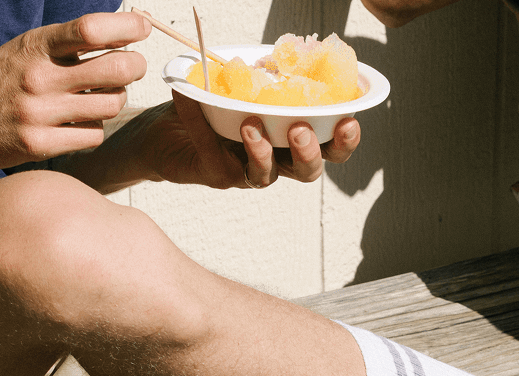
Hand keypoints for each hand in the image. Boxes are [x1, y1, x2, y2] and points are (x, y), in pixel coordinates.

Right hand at [0, 12, 150, 170]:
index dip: (126, 27)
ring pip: (110, 105)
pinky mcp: (41, 144)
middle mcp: (39, 77)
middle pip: (114, 70)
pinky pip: (94, 135)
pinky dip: (95, 128)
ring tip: (102, 96)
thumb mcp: (24, 50)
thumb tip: (117, 35)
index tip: (143, 27)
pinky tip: (81, 123)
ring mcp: (41, 113)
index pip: (90, 29)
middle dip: (135, 66)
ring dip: (116, 99)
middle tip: (136, 65)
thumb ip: (64, 45)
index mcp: (34, 46)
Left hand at [135, 92, 360, 189]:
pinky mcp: (219, 174)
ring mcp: (248, 172)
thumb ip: (268, 73)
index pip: (329, 147)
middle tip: (301, 130)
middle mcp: (277, 161)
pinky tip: (192, 100)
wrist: (169, 127)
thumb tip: (285, 56)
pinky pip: (216, 154)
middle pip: (307, 171)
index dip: (344, 140)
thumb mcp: (246, 80)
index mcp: (293, 140)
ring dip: (263, 152)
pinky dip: (202, 126)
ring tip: (252, 125)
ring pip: (267, 175)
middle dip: (310, 153)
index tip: (349, 121)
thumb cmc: (214, 104)